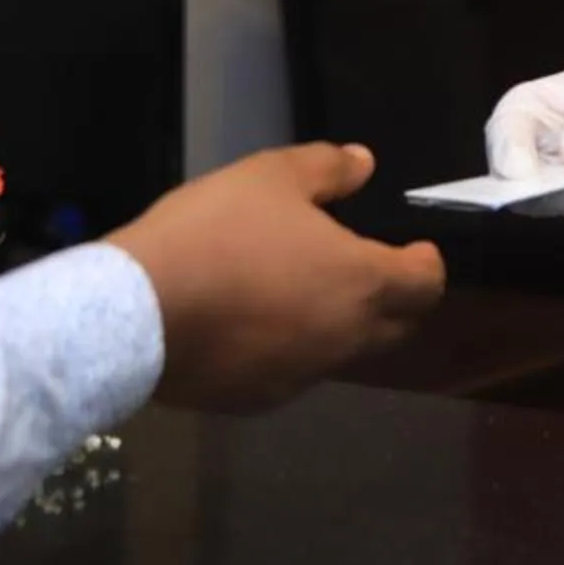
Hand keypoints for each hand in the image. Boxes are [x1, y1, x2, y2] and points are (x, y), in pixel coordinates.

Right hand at [107, 144, 444, 412]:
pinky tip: (254, 326)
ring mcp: (302, 377)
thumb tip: (364, 164)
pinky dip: (289, 349)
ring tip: (302, 292)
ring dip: (338, 325)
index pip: (425, 285)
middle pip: (396, 327)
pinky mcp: (257, 401)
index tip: (415, 249)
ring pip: (343, 353)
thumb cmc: (217, 232)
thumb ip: (327, 169)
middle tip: (367, 269)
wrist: (137, 313)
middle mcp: (345, 339)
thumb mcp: (272, 175)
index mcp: (362, 283)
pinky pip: (292, 374)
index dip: (426, 264)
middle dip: (394, 300)